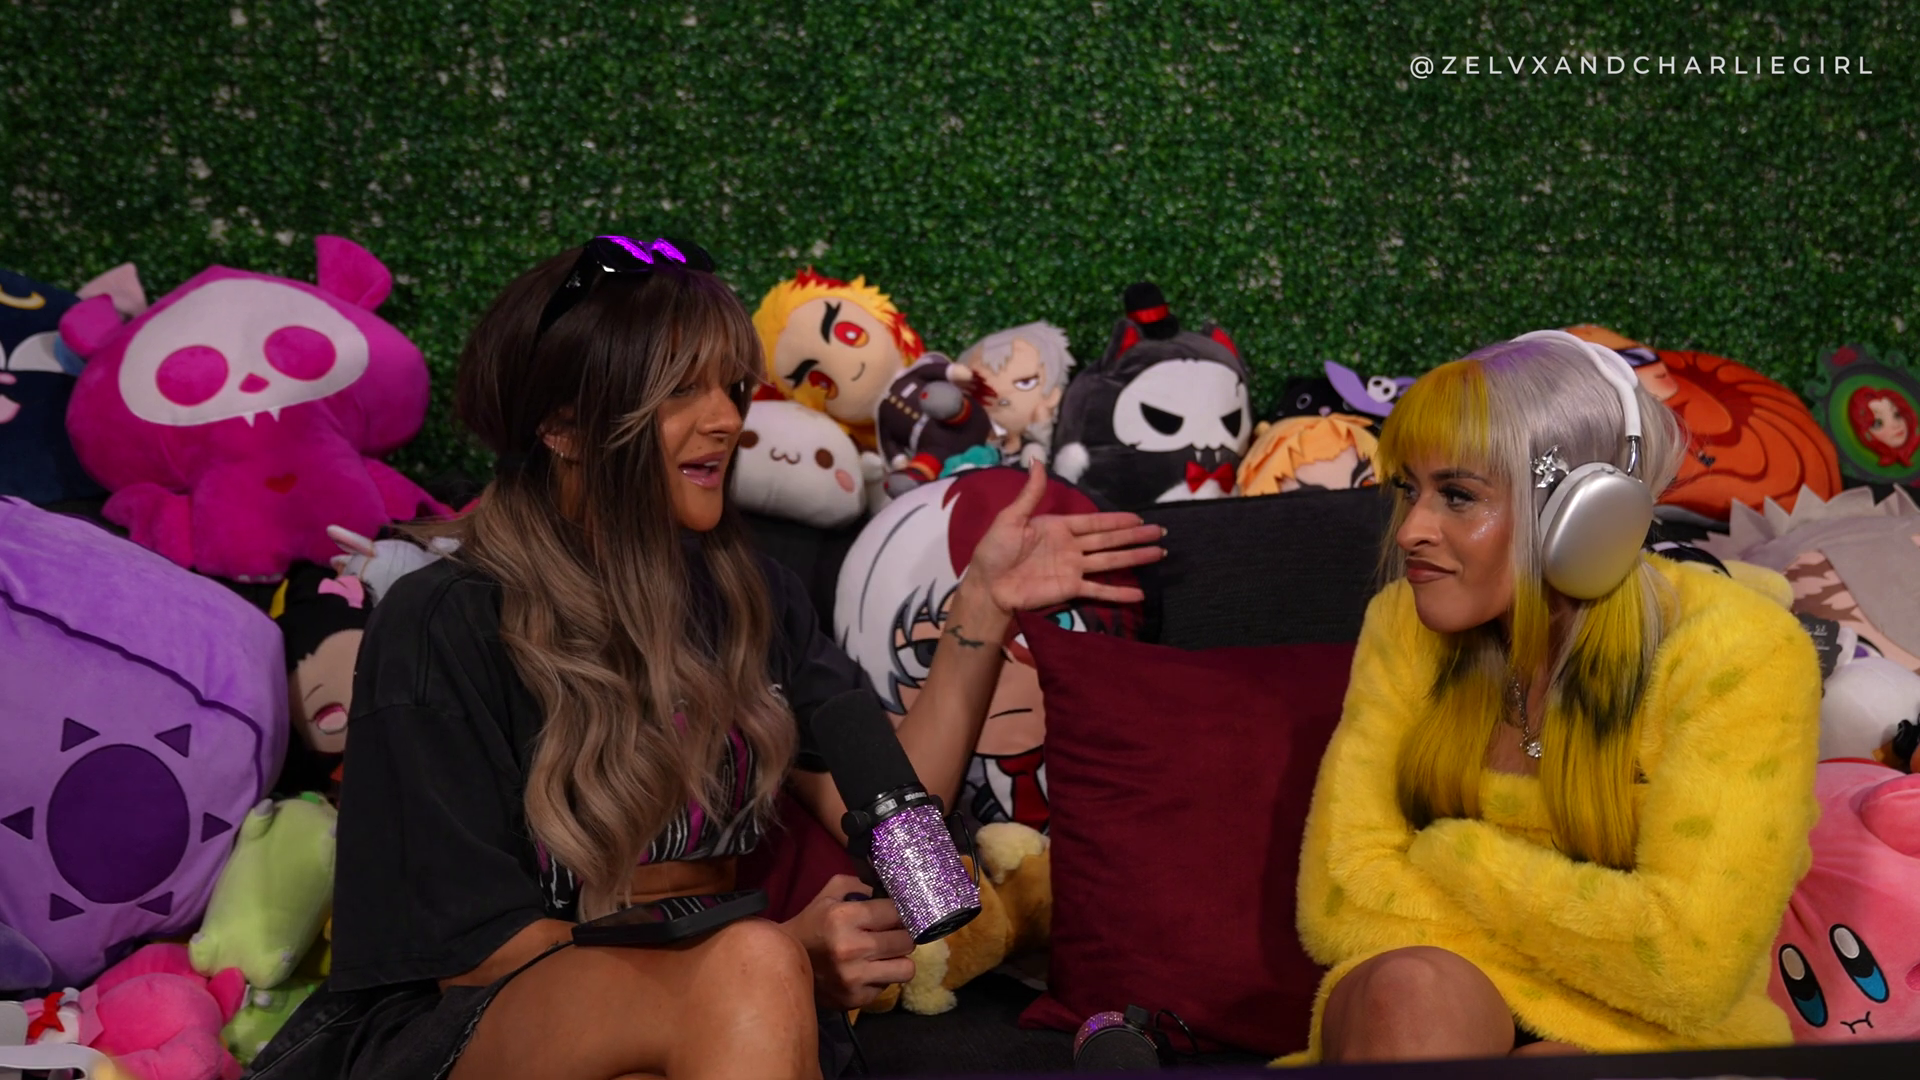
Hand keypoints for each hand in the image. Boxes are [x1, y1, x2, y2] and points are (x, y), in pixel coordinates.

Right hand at [781, 875, 915, 1008]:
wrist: (782, 964)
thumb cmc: (811, 925)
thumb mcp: (830, 894)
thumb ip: (861, 885)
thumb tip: (891, 890)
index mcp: (843, 917)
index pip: (896, 911)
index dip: (900, 912)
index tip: (895, 915)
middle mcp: (851, 948)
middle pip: (906, 941)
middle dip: (902, 935)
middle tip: (891, 935)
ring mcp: (854, 977)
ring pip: (906, 968)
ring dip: (897, 960)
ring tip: (885, 956)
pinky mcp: (855, 999)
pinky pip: (888, 986)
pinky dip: (881, 978)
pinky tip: (866, 971)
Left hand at [966, 459, 1164, 614]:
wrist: (987, 586)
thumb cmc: (994, 551)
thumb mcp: (1011, 518)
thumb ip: (1031, 494)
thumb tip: (1036, 460)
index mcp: (1058, 528)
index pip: (1095, 522)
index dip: (1117, 520)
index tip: (1139, 518)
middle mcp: (1071, 548)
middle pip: (1109, 540)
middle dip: (1134, 536)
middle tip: (1159, 532)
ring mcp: (1073, 569)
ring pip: (1110, 561)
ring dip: (1134, 558)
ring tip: (1158, 553)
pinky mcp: (1070, 589)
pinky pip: (1098, 590)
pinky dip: (1118, 593)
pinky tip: (1139, 594)